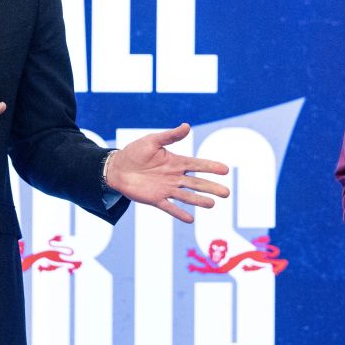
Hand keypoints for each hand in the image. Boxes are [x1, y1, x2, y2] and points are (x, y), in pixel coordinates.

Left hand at [105, 123, 229, 222]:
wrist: (117, 168)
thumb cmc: (135, 152)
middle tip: (226, 193)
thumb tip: (187, 126)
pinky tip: (190, 219)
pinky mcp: (155, 199)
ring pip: (186, 196)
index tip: (225, 169)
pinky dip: (179, 213)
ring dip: (199, 200)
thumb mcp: (153, 141)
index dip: (211, 167)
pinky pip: (169, 207)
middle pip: (196, 183)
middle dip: (211, 187)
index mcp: (175, 162)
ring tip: (212, 204)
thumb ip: (170, 136)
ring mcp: (166, 189)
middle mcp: (174, 177)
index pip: (197, 165)